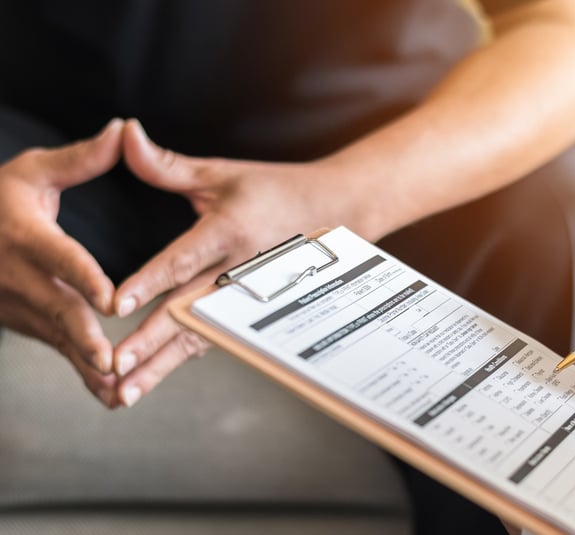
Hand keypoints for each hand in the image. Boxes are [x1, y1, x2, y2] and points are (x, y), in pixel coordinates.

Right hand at [0, 119, 122, 405]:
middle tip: (111, 361)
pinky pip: (56, 348)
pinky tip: (109, 395)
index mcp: (29, 236)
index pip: (61, 257)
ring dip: (85, 366)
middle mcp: (22, 277)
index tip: (111, 297)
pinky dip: (79, 372)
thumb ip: (81, 159)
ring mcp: (20, 306)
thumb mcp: (32, 173)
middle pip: (57, 310)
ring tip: (117, 390)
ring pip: (58, 339)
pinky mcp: (26, 324)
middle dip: (84, 338)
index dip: (84, 277)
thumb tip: (126, 129)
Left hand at [111, 119, 352, 405]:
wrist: (335, 214)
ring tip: (125, 393)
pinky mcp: (248, 310)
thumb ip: (167, 165)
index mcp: (229, 232)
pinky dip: (180, 360)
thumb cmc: (275, 190)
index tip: (117, 304)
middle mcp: (238, 272)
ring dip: (160, 365)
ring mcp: (246, 298)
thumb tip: (124, 132)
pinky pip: (212, 338)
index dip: (150, 281)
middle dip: (149, 343)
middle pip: (188, 312)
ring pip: (198, 336)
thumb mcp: (223, 173)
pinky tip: (151, 379)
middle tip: (113, 368)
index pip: (184, 260)